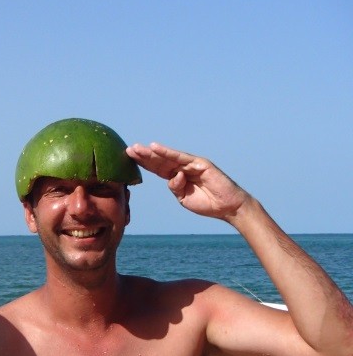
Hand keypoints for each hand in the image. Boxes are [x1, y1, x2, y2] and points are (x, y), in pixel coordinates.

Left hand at [126, 142, 249, 219]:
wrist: (228, 207)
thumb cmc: (207, 204)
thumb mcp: (184, 199)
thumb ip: (175, 188)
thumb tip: (172, 177)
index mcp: (176, 178)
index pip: (156, 169)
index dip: (143, 163)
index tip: (128, 158)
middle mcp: (182, 168)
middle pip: (158, 161)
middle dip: (143, 156)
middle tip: (128, 150)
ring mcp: (190, 164)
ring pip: (167, 157)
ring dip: (151, 153)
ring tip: (137, 148)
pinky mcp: (200, 163)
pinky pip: (180, 158)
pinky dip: (167, 152)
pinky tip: (155, 148)